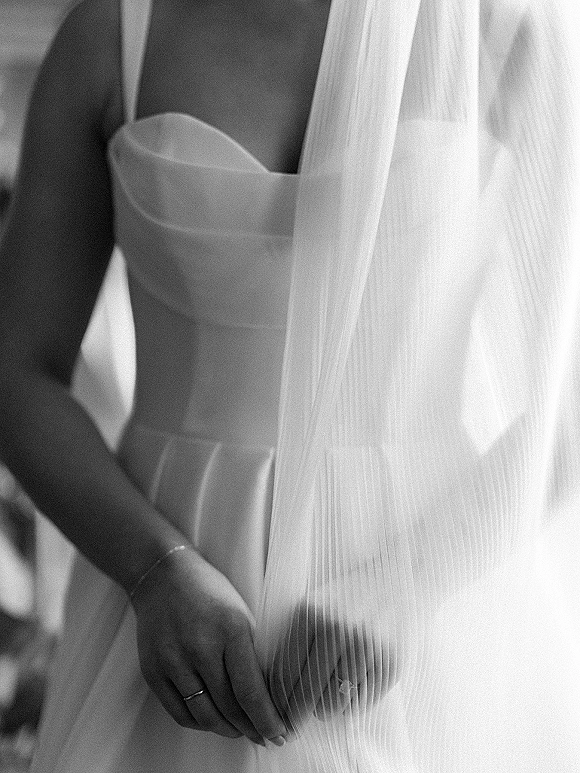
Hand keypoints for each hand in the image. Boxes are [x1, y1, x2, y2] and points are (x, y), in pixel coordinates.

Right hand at [130, 547, 287, 746]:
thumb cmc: (209, 591)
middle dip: (251, 728)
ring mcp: (173, 661)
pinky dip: (200, 723)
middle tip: (265, 735)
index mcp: (230, 629)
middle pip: (229, 707)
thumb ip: (252, 651)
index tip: (280, 734)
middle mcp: (200, 647)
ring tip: (241, 730)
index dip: (267, 720)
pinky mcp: (153, 671)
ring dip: (227, 730)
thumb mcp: (241, 612)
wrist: (162, 575)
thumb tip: (269, 692)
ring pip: (205, 715)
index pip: (251, 690)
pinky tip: (213, 719)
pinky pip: (180, 712)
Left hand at [268, 601, 398, 733]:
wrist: (391, 581)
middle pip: (306, 694)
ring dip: (323, 710)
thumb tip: (270, 692)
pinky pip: (361, 704)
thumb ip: (290, 643)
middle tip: (292, 728)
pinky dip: (350, 706)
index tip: (273, 718)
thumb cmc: (343, 598)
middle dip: (295, 717)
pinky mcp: (390, 664)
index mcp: (310, 615)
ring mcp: (367, 648)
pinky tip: (347, 692)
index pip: (284, 674)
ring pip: (333, 704)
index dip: (276, 703)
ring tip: (323, 702)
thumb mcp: (310, 608)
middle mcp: (338, 631)